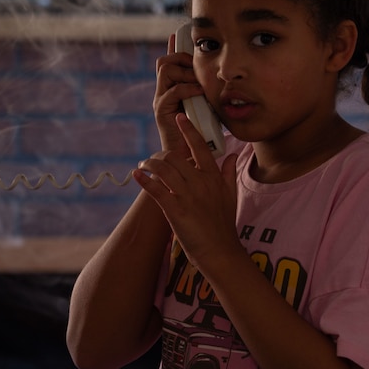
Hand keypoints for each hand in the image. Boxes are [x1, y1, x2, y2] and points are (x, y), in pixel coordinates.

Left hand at [133, 113, 241, 270]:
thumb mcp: (231, 196)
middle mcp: (200, 183)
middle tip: (152, 160)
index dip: (190, 131)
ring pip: (163, 169)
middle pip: (176, 157)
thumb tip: (232, 155)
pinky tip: (137, 175)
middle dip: (160, 155)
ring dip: (149, 165)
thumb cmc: (224, 225)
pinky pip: (155, 190)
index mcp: (213, 178)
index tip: (181, 117)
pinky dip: (144, 181)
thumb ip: (229, 173)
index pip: (201, 147)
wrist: (220, 251)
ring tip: (143, 166)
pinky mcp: (175, 210)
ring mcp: (187, 196)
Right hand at [153, 32, 205, 153]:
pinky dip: (187, 89)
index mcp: (173, 88)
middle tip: (199, 69)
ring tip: (200, 84)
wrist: (190, 159)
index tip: (181, 34)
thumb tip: (224, 77)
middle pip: (165, 60)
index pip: (171, 61)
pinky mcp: (161, 111)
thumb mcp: (209, 107)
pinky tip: (199, 94)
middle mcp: (164, 91)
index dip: (175, 46)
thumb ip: (210, 92)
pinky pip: (171, 90)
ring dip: (186, 73)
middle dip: (183, 59)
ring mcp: (161, 100)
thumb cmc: (202, 135)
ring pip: (166, 70)